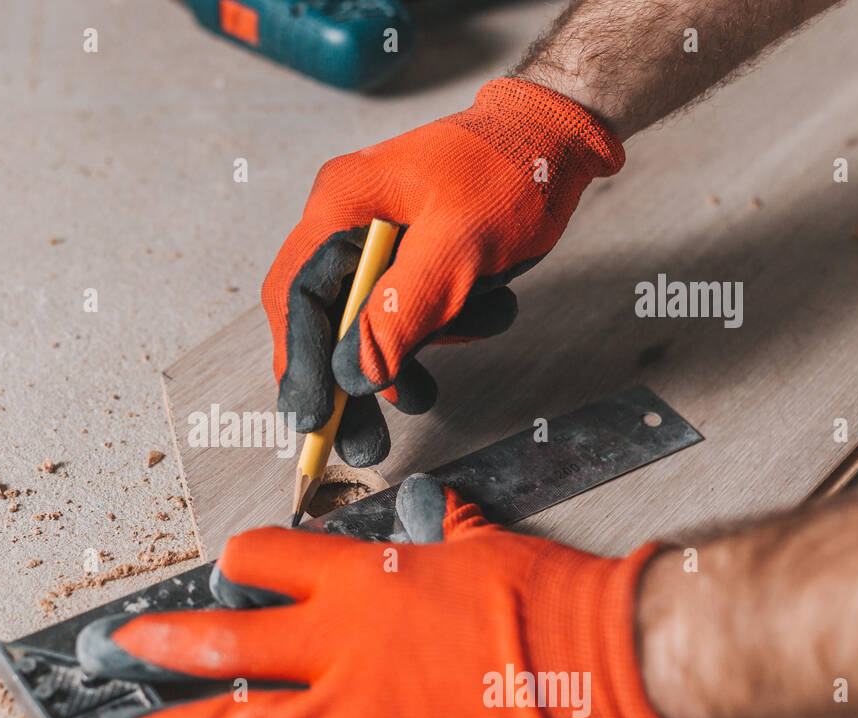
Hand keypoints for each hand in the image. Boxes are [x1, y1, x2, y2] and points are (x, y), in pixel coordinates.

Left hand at [77, 475, 705, 717]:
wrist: (604, 655)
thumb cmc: (545, 594)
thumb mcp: (477, 540)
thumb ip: (434, 526)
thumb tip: (424, 506)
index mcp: (359, 577)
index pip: (263, 559)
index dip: (237, 564)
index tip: (224, 575)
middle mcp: (339, 642)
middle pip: (223, 642)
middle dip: (155, 645)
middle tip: (109, 649)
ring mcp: (355, 709)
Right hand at [261, 78, 624, 466]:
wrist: (561, 135)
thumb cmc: (513, 168)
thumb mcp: (459, 245)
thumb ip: (403, 309)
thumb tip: (357, 374)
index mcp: (341, 206)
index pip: (296, 297)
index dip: (299, 362)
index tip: (312, 419)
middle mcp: (348, 224)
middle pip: (326, 320)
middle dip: (350, 382)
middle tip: (362, 443)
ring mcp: (379, 242)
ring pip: (372, 325)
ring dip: (411, 355)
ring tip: (437, 383)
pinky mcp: (411, 258)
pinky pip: (411, 313)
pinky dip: (446, 327)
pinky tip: (487, 307)